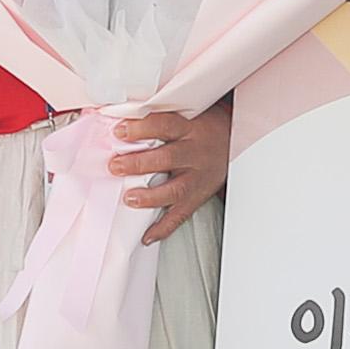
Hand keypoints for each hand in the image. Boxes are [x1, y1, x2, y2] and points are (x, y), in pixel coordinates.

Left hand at [113, 101, 230, 243]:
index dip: (141, 128)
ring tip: (130, 199)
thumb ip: (156, 117)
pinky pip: (182, 214)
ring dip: (150, 196)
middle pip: (167, 158)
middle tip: (115, 166)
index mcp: (189, 128)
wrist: (235, 140)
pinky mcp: (199, 196)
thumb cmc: (204, 126)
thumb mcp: (187, 113)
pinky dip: (164, 227)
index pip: (164, 125)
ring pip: (175, 189)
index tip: (119, 131)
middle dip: (138, 164)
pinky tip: (148, 235)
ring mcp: (198, 177)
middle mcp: (194, 152)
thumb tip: (113, 115)